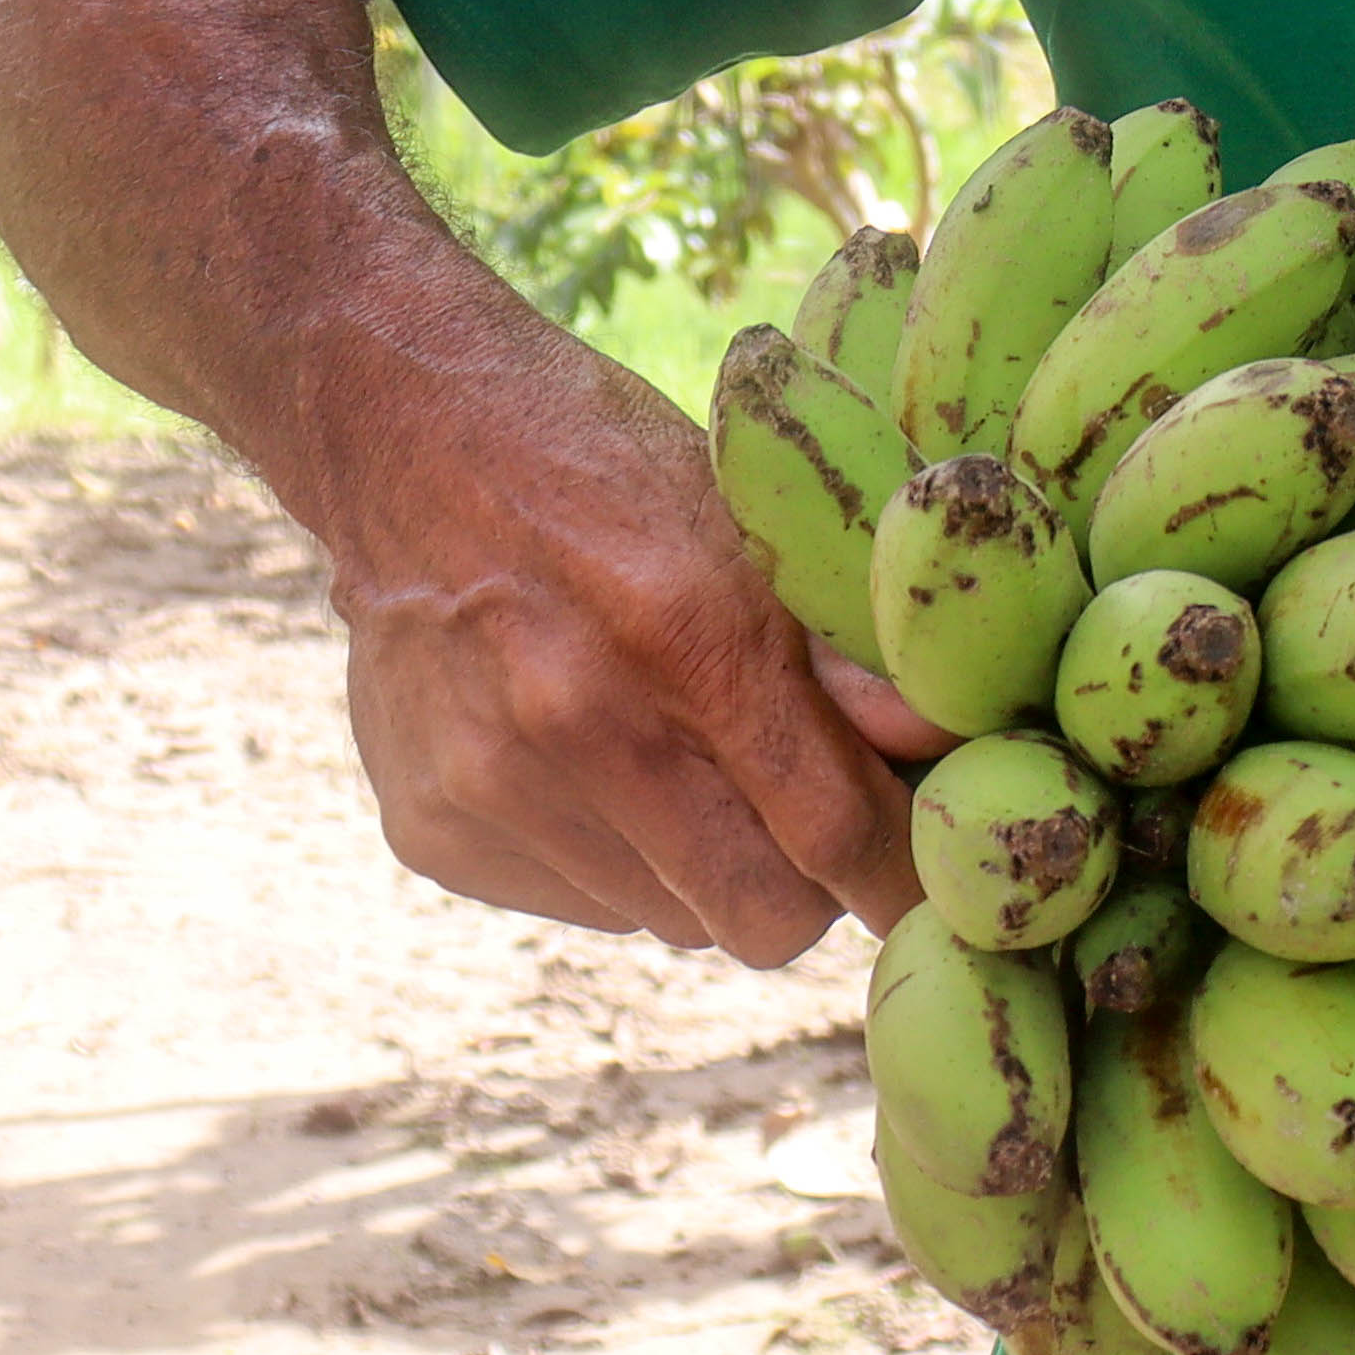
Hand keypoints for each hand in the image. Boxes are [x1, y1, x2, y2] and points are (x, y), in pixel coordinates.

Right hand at [314, 327, 918, 965]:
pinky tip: (587, 757)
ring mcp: (493, 787)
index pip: (833, 830)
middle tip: (808, 828)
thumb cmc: (609, 467)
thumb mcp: (748, 516)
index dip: (896, 874)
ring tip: (678, 753)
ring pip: (667, 919)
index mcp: (687, 632)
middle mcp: (580, 724)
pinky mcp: (430, 829)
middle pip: (755, 920)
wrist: (409, 435)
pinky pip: (578, 905)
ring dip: (699, 867)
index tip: (924, 880)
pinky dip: (610, 857)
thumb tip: (945, 745)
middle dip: (804, 892)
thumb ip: (846, 649)